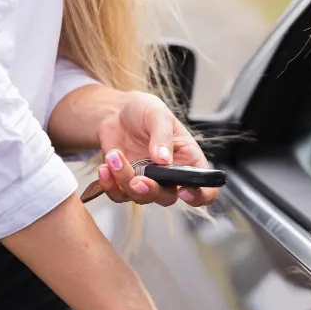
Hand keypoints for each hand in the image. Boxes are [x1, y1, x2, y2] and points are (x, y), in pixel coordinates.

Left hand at [86, 92, 217, 207]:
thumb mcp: (157, 114)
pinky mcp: (126, 184)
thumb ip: (162, 135)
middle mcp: (170, 177)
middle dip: (151, 191)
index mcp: (188, 161)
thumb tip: (164, 159)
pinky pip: (119, 195)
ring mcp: (148, 182)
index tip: (184, 191)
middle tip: (138, 179)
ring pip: (140, 197)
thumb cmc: (145, 111)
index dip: (200, 196)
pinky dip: (109, 185)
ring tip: (114, 156)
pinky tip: (105, 167)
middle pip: (167, 198)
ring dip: (124, 181)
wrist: (117, 113)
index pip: (205, 189)